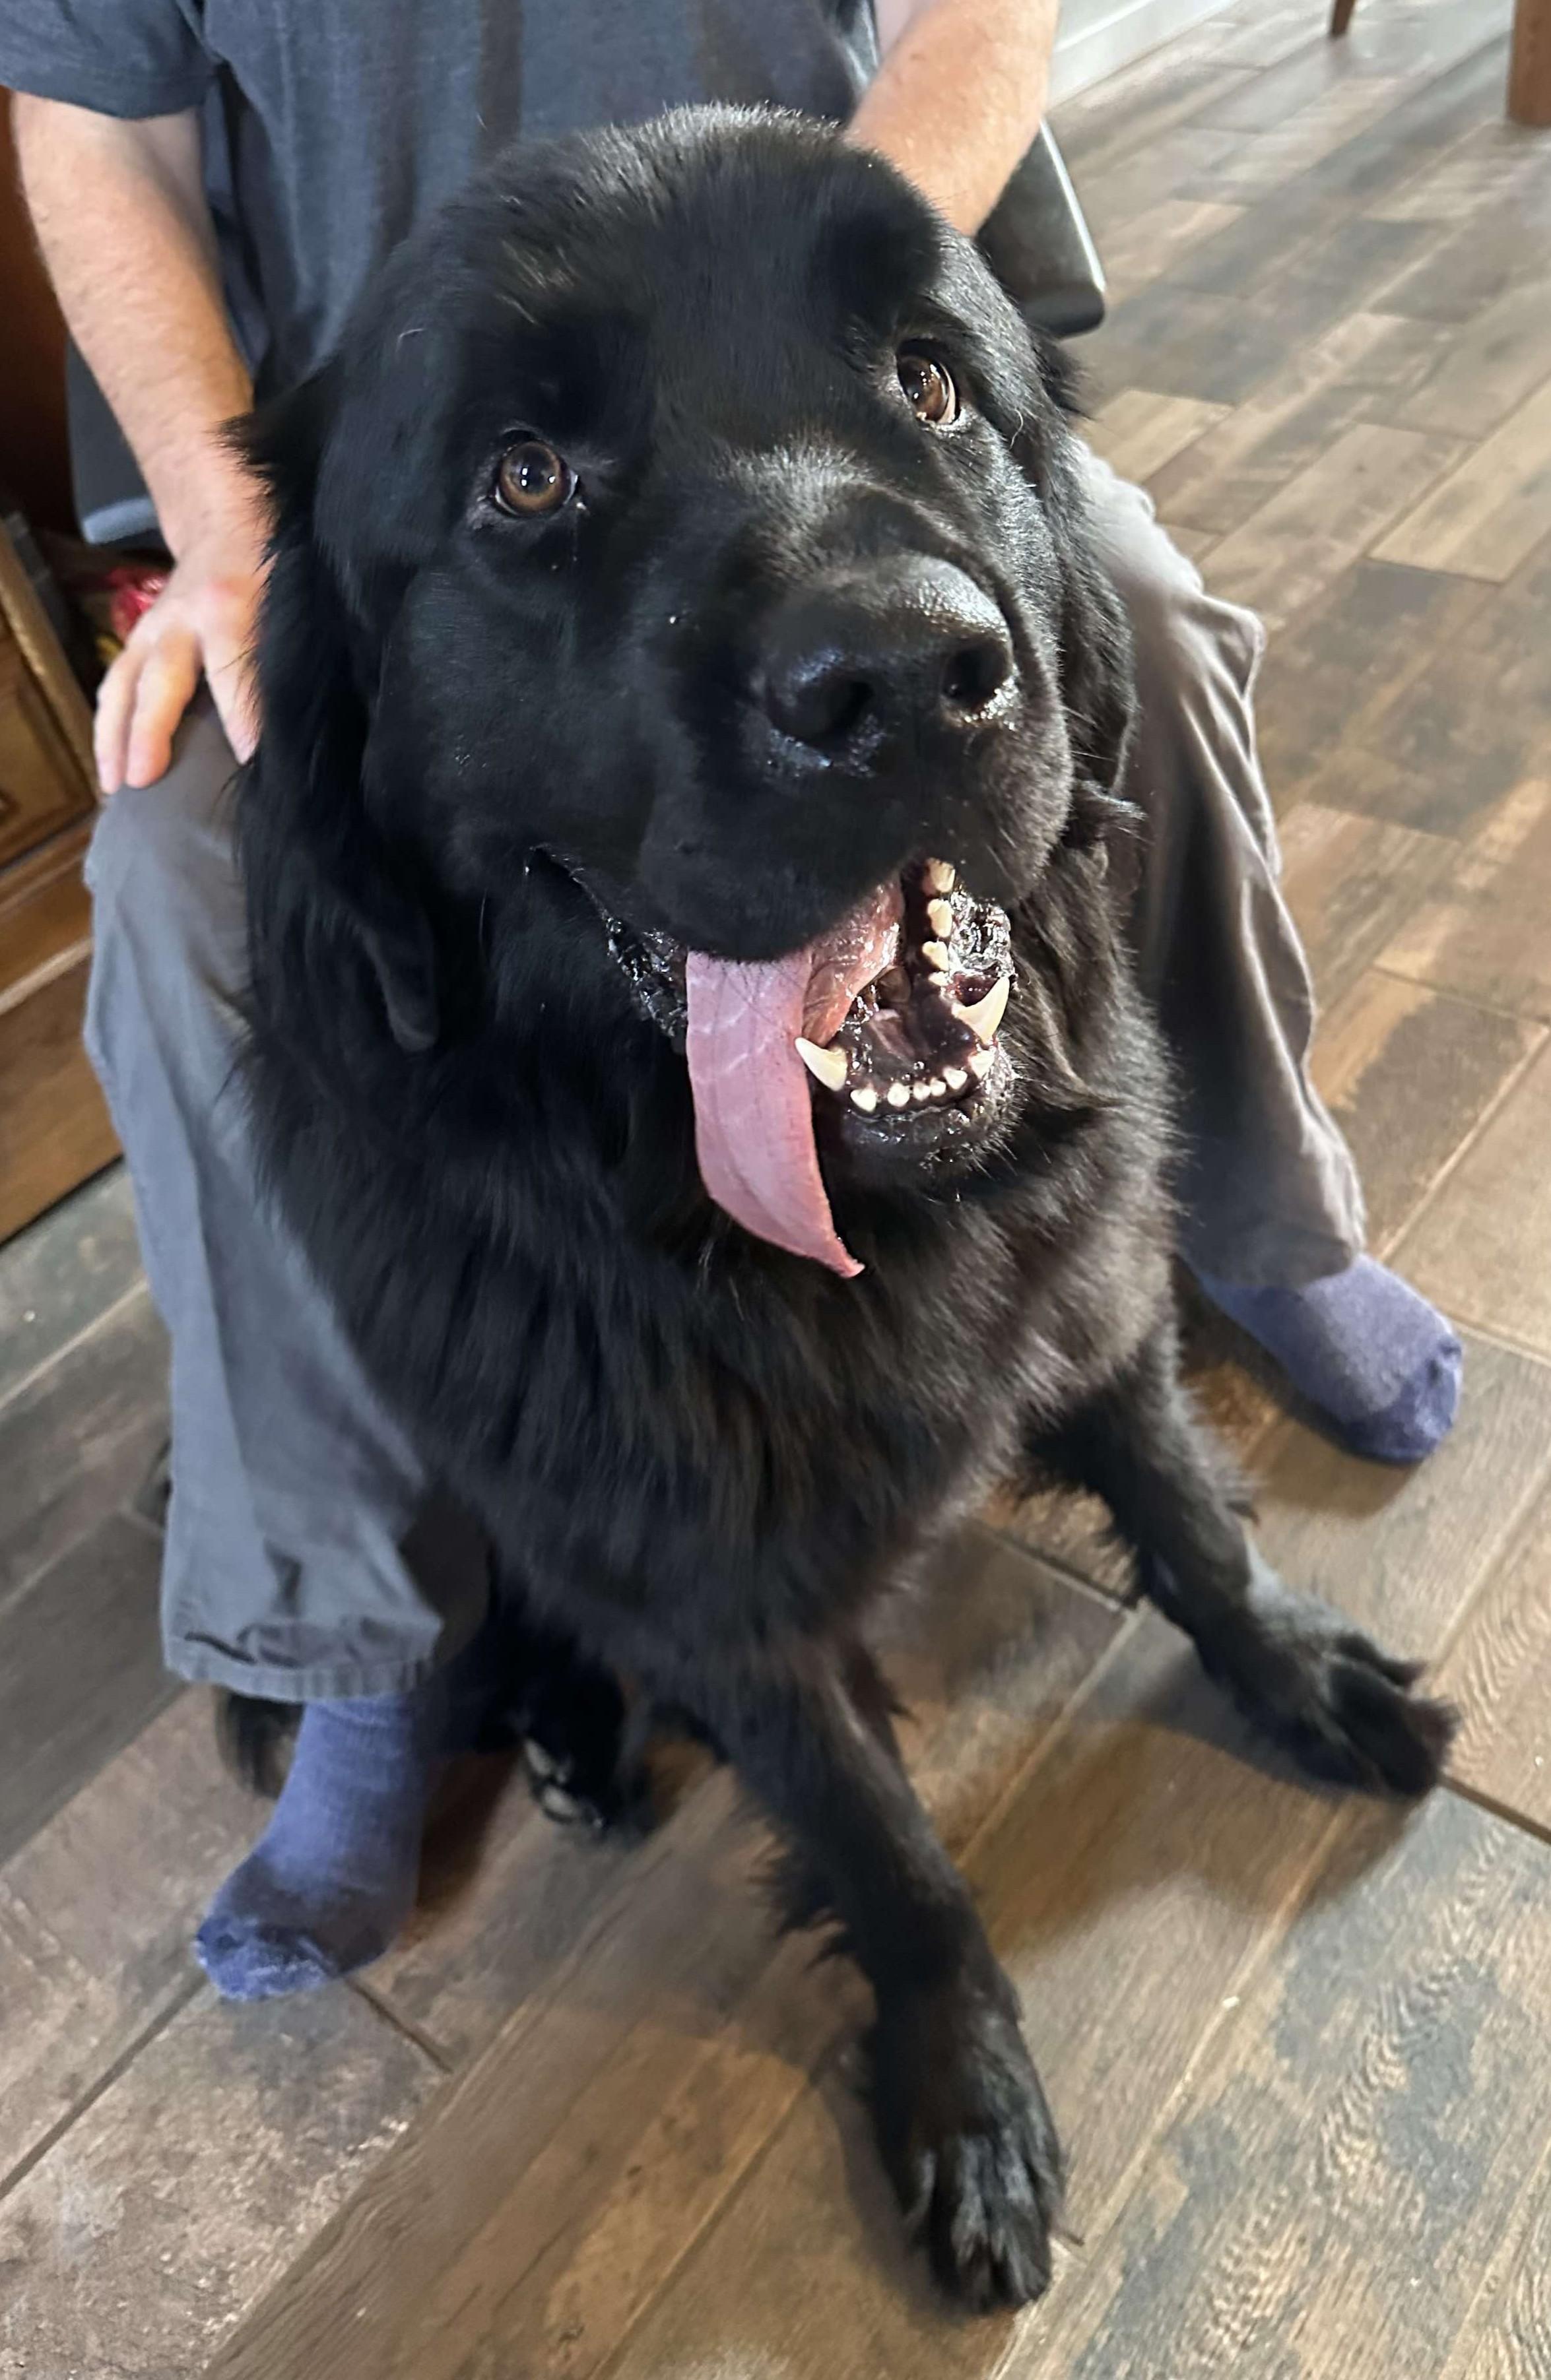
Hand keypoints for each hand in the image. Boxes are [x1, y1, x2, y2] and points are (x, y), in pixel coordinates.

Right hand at [94, 516, 266, 791]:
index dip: (243, 720)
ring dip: (114, 736)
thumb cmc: (268, 576)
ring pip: (124, 684)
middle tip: (143, 778)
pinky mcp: (135, 641)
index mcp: (227, 609)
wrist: (224, 528)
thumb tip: (312, 728)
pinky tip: (109, 769)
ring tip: (115, 785)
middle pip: (161, 679)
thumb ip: (291, 657)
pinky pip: (115, 685)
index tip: (251, 765)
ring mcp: (151, 630)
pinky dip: (107, 726)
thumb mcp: (287, 605)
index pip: (234, 673)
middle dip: (151, 730)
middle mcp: (180, 619)